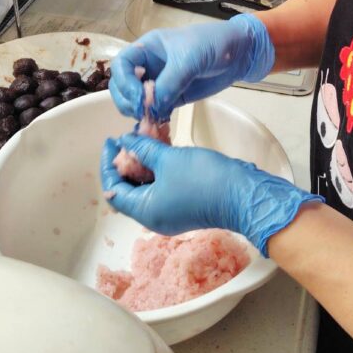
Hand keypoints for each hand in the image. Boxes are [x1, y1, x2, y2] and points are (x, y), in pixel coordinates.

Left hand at [100, 133, 321, 256]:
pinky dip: (158, 167)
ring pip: (147, 186)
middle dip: (125, 162)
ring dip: (143, 162)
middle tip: (126, 138)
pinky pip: (163, 185)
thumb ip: (143, 149)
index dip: (109, 164)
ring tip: (143, 137)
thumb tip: (126, 141)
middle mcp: (155, 216)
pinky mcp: (185, 203)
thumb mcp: (168, 159)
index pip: (114, 190)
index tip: (111, 141)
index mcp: (145, 211)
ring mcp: (171, 211)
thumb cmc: (203, 179)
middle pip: (129, 189)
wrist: (243, 194)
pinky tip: (160, 146)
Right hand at [109, 15, 274, 119]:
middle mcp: (149, 65)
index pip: (122, 64)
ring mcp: (159, 82)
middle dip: (126, 99)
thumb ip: (169, 82)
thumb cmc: (212, 44)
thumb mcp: (189, 59)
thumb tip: (152, 106)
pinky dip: (152, 118)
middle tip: (141, 112)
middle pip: (123, 84)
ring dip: (137, 111)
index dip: (124, 81)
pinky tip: (157, 124)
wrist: (238, 53)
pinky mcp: (172, 97)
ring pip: (136, 99)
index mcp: (148, 48)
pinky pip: (155, 109)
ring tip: (149, 119)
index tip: (137, 96)